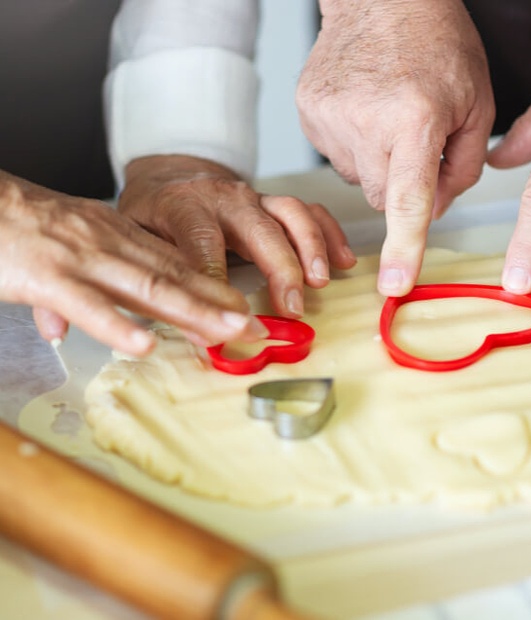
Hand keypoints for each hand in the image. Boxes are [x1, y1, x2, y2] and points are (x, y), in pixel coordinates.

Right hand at [0, 172, 267, 355]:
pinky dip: (117, 325)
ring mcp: (83, 260)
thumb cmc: (23, 228)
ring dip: (193, 312)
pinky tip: (144, 344)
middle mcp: (112, 245)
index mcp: (119, 238)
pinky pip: (88, 305)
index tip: (246, 314)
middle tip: (256, 329)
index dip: (215, 292)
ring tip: (227, 332)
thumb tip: (116, 328)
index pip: (178, 267)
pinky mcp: (48, 277)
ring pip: (148, 289)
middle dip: (220, 305)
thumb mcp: (74, 247)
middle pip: (177, 278)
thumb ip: (99, 287)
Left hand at [118, 155, 356, 316]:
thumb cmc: (155, 215)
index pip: (202, 240)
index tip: (232, 314)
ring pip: (291, 214)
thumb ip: (160, 275)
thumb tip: (188, 326)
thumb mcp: (140, 240)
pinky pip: (310, 211)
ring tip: (321, 282)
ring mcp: (256, 198)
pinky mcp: (275, 203)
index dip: (218, 276)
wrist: (172, 177)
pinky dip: (330, 234)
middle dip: (280, 268)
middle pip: (259, 229)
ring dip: (311, 248)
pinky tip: (343, 260)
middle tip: (292, 306)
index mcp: (185, 206)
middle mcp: (226, 199)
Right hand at [297, 0, 494, 295]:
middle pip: (383, 198)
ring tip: (387, 115)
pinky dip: (354, 146)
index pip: (408, 199)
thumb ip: (462, 169)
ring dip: (377, 162)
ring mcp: (328, 118)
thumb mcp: (476, 101)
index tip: (394, 285)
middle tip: (413, 141)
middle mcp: (365, 120)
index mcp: (415, 116)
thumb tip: (432, 213)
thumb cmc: (436, 42)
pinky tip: (363, 112)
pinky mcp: (308, 115)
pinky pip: (337, 157)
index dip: (405, 246)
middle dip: (403, 184)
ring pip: (359, 179)